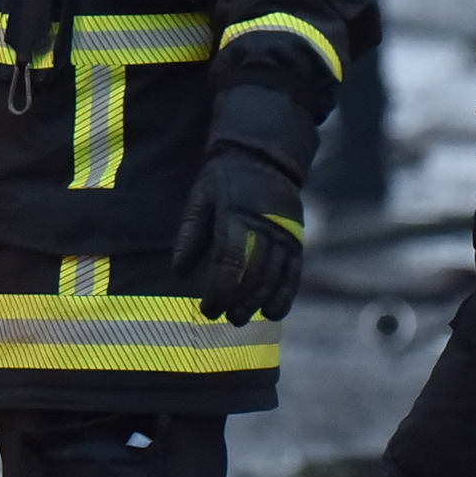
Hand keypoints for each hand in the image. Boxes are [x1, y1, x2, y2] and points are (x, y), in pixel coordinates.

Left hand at [171, 148, 305, 324]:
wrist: (262, 157)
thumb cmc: (223, 181)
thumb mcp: (200, 197)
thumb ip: (190, 233)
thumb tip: (179, 272)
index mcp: (235, 215)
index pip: (229, 261)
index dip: (219, 290)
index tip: (207, 309)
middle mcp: (263, 227)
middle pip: (253, 273)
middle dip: (236, 300)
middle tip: (221, 317)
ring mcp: (283, 235)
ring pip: (273, 276)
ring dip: (257, 302)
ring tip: (239, 318)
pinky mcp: (296, 241)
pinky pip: (294, 273)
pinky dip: (285, 296)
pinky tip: (272, 313)